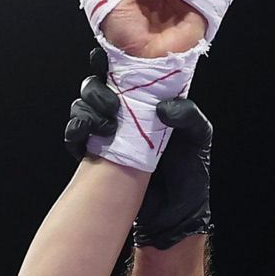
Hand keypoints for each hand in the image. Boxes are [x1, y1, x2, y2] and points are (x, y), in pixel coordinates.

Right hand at [64, 50, 214, 246]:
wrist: (174, 216)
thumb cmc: (189, 174)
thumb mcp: (198, 139)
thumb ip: (188, 116)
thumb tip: (162, 107)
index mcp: (148, 101)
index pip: (125, 72)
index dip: (112, 60)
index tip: (108, 59)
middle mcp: (125, 113)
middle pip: (96, 85)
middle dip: (97, 89)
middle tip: (112, 105)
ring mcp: (107, 133)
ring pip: (82, 107)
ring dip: (87, 110)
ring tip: (105, 126)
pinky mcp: (94, 155)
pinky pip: (75, 136)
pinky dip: (76, 132)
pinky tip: (86, 136)